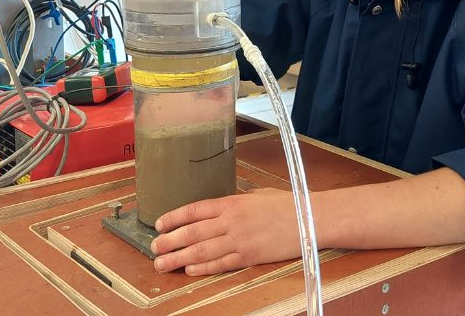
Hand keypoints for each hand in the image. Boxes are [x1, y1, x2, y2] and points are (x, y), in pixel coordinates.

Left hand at [150, 188, 302, 275]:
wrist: (311, 218)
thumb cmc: (287, 204)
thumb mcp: (257, 195)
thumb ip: (236, 202)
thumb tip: (218, 209)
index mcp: (233, 202)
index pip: (194, 209)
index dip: (174, 217)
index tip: (159, 224)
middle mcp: (232, 220)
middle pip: (192, 232)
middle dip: (169, 241)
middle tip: (153, 247)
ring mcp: (240, 240)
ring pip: (201, 251)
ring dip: (179, 258)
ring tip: (162, 264)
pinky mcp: (250, 256)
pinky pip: (221, 264)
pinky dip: (204, 268)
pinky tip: (190, 270)